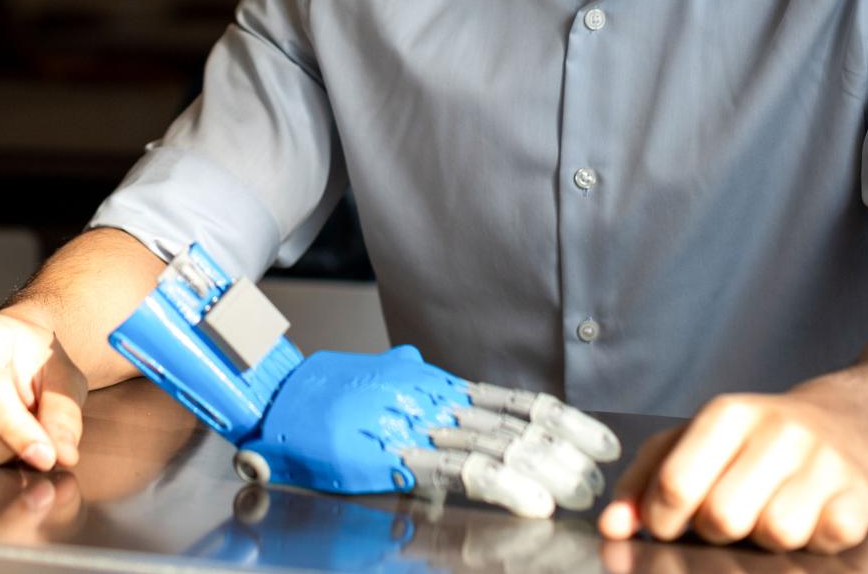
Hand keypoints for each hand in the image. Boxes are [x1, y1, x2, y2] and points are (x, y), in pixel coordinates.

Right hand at [234, 347, 619, 515]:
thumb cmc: (312, 401)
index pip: (508, 403)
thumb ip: (397, 377)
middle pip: (512, 425)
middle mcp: (432, 401)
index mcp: (429, 387)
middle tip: (598, 477)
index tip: (596, 440)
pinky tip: (532, 501)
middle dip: (560, 452)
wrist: (269, 398)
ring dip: (544, 471)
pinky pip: (460, 470)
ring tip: (579, 491)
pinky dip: (502, 486)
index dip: (556, 421)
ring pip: (497, 445)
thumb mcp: (367, 380)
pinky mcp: (396, 453)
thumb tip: (412, 364)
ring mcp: (416, 425)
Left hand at [597, 392, 867, 552]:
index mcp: (726, 414)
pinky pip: (824, 541)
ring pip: (775, 533)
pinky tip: (809, 516)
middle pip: (722, 517)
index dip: (664, 518)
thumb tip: (611, 527)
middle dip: (714, 530)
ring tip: (768, 512)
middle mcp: (777, 431)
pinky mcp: (860, 495)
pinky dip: (812, 541)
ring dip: (764, 538)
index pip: (676, 484)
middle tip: (727, 515)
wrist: (846, 423)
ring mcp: (824, 462)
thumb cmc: (753, 440)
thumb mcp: (691, 442)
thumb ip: (642, 482)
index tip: (670, 522)